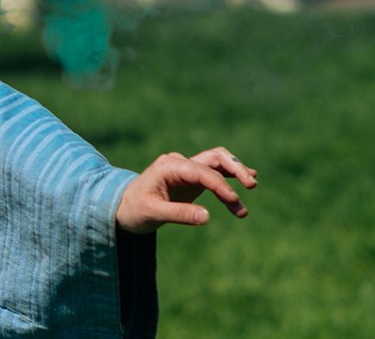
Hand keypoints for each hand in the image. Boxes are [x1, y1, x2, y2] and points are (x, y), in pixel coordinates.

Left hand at [115, 147, 255, 233]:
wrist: (123, 206)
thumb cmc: (135, 209)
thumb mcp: (153, 213)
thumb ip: (179, 214)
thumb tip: (207, 217)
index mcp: (169, 167)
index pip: (202, 172)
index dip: (221, 186)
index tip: (234, 201)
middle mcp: (179, 162)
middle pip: (214, 157)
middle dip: (235, 168)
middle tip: (251, 185)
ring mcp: (186, 168)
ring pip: (218, 162)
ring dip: (235, 173)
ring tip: (252, 187)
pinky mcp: (191, 178)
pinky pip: (215, 174)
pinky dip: (230, 178)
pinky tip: (246, 182)